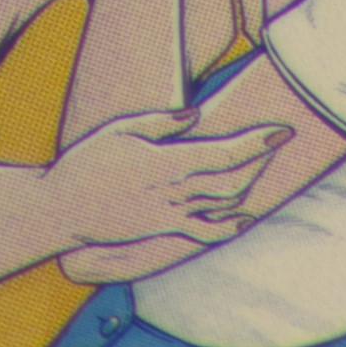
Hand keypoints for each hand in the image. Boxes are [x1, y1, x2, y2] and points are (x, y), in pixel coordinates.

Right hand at [40, 105, 283, 259]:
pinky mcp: (163, 228)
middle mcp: (175, 191)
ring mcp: (171, 213)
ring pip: (224, 204)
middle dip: (260, 161)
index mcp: (166, 162)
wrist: (63, 208)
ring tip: (261, 167)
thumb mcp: (119, 130)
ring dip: (248, 186)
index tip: (282, 131)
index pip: (225, 154)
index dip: (257, 144)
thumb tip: (196, 114)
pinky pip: (204, 232)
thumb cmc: (86, 163)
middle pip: (233, 179)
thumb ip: (160, 122)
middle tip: (275, 143)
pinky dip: (229, 227)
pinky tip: (243, 218)